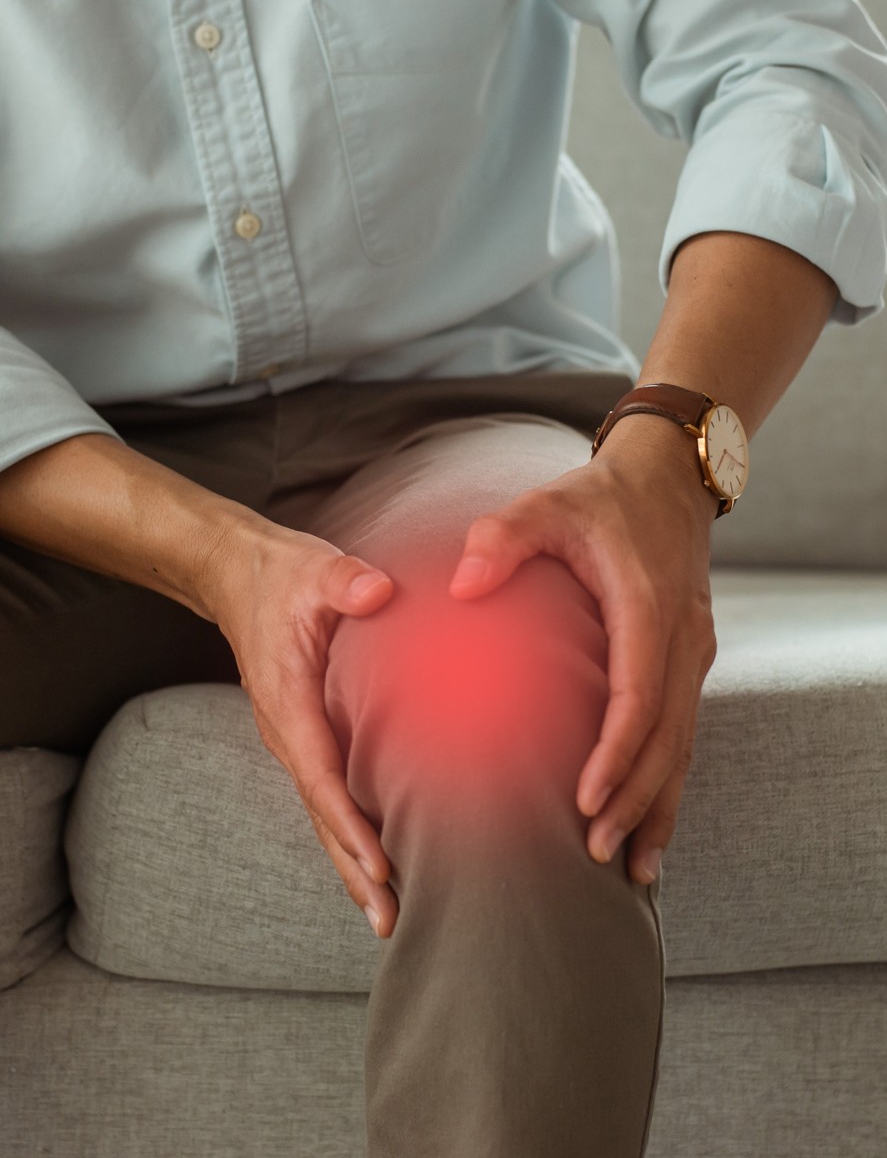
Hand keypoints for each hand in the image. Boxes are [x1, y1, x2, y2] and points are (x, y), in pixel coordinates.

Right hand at [202, 516, 398, 936]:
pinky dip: (348, 832)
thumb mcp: (311, 567)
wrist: (235, 571)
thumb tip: (378, 591)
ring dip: (351, 863)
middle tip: (390, 923)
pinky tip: (375, 861)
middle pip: (320, 814)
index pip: (320, 775)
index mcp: (286, 700)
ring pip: (321, 812)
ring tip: (387, 915)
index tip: (380, 867)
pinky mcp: (303, 732)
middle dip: (353, 870)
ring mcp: (291, 736)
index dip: (349, 824)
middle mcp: (284, 730)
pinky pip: (326, 793)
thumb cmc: (279, 573)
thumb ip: (343, 580)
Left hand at [448, 415, 717, 885]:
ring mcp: (693, 652)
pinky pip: (683, 733)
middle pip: (667, 737)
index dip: (615, 754)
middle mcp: (681, 637)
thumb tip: (461, 587)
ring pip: (683, 745)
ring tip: (634, 869)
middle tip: (595, 853)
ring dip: (659, 806)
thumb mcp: (546, 504)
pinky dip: (668, 783)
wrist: (667, 480)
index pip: (637, 695)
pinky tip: (651, 827)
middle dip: (635, 800)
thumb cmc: (598, 496)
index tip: (585, 802)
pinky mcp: (689, 660)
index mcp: (646, 605)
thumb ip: (502, 538)